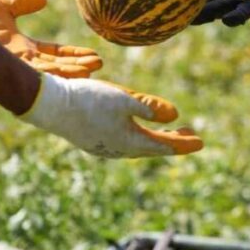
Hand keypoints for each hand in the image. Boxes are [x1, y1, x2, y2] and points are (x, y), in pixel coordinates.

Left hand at [0, 0, 102, 78]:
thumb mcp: (2, 6)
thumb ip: (22, 3)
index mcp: (23, 47)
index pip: (54, 53)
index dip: (73, 54)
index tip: (94, 55)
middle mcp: (21, 59)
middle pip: (56, 65)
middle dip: (78, 66)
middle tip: (100, 65)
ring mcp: (14, 64)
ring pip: (48, 72)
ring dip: (70, 71)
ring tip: (92, 70)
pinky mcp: (8, 65)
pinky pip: (33, 73)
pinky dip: (52, 74)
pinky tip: (66, 72)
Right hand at [23, 73, 202, 157]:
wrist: (48, 105)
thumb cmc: (88, 100)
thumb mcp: (123, 100)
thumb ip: (149, 108)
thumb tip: (174, 116)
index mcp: (129, 142)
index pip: (164, 145)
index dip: (183, 143)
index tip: (201, 143)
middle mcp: (118, 149)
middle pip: (152, 146)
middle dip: (173, 140)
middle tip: (191, 135)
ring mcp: (104, 147)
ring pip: (137, 146)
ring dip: (155, 139)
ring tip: (170, 132)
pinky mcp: (93, 140)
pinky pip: (123, 142)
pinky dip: (138, 138)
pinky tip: (137, 133)